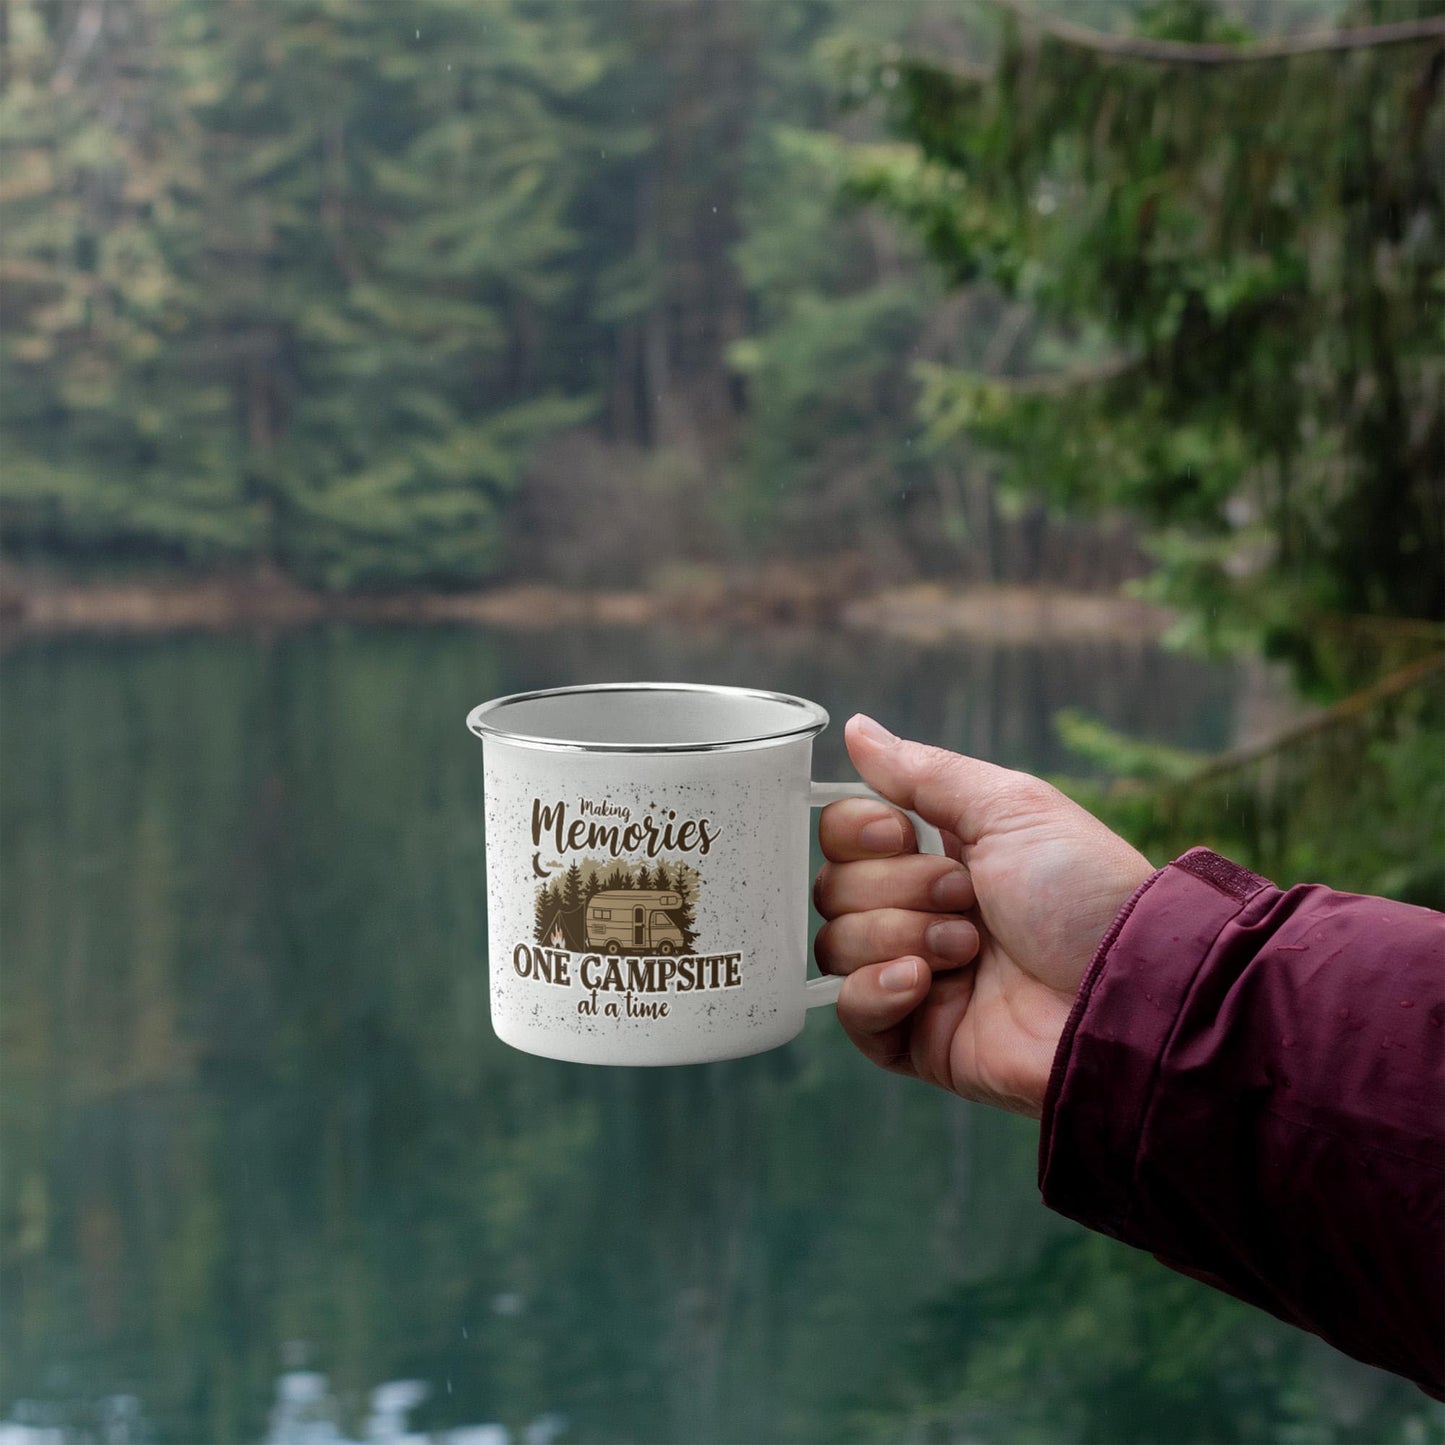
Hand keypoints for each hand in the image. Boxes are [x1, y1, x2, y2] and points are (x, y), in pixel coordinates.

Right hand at [815, 715, 1153, 1116]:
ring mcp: (914, 976)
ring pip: (836, 945)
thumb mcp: (1009, 808)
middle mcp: (918, 912)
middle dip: (900, 888)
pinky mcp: (915, 1039)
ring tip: (969, 950)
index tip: (900, 832)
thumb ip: (922, 772)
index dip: (856, 831)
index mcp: (938, 853)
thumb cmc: (1083, 891)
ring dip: (901, 936)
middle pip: (834, 887)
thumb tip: (856, 729)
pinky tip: (923, 984)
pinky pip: (851, 1014)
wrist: (1124, 990)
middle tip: (967, 898)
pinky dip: (875, 992)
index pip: (843, 834)